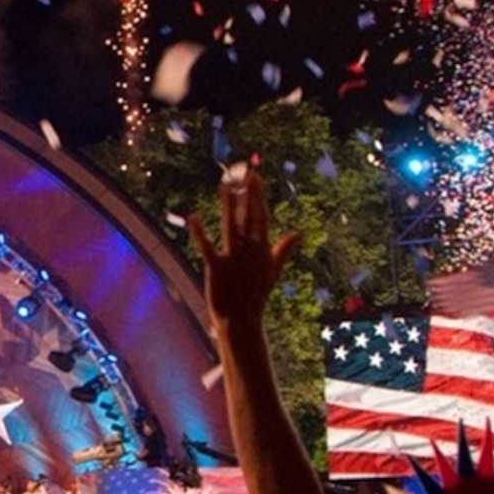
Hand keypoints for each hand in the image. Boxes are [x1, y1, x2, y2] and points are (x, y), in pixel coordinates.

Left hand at [196, 161, 301, 331]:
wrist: (241, 321)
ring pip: (230, 226)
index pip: (261, 216)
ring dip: (228, 206)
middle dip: (247, 194)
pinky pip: (207, 247)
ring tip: (225, 185)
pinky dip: (200, 233)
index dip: (258, 196)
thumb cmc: (257, 296)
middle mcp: (249, 251)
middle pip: (247, 217)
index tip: (256, 177)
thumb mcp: (273, 271)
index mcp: (262, 249)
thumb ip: (284, 249)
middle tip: (244, 172)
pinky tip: (193, 217)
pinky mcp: (216, 268)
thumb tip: (300, 233)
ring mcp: (233, 259)